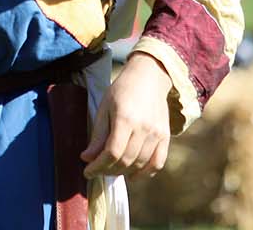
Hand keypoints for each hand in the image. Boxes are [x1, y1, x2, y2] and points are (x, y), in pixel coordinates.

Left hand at [81, 52, 172, 178]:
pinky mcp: (166, 137)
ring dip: (124, 172)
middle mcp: (143, 128)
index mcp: (125, 119)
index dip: (98, 166)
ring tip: (111, 170)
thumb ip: (98, 135)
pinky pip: (157, 163)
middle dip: (108, 170)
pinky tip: (133, 175)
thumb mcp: (104, 107)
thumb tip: (87, 158)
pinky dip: (145, 173)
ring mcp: (157, 134)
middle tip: (97, 170)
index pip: (112, 152)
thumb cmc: (122, 90)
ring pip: (140, 164)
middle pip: (126, 161)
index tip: (87, 171)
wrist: (148, 77)